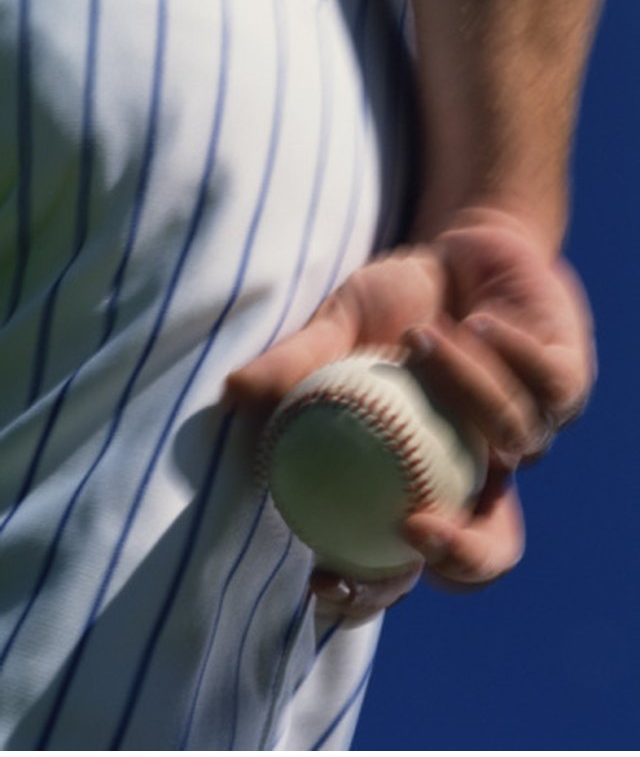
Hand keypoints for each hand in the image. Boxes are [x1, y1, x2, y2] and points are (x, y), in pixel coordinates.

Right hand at [226, 207, 595, 617]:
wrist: (463, 247)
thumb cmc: (395, 299)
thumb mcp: (339, 325)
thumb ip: (296, 362)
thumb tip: (232, 394)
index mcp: (423, 474)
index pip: (402, 565)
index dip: (369, 593)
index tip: (325, 580)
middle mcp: (482, 470)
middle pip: (492, 552)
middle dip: (461, 556)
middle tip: (411, 524)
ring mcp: (533, 432)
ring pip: (513, 440)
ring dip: (460, 384)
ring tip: (421, 334)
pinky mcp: (569, 386)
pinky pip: (545, 384)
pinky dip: (501, 351)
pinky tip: (478, 319)